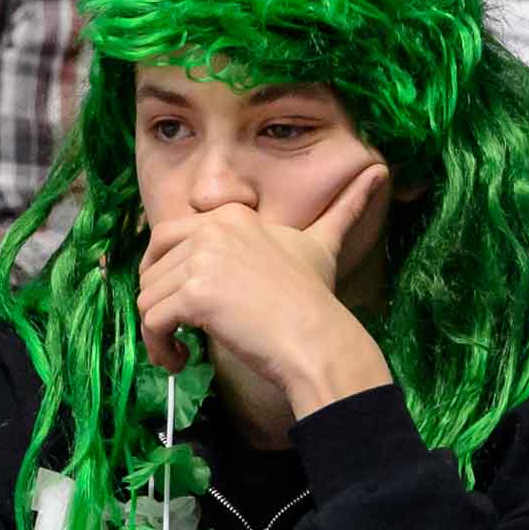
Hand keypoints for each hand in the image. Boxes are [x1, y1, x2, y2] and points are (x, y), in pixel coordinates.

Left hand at [137, 164, 389, 401]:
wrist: (318, 339)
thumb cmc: (316, 299)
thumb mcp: (322, 245)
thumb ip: (344, 209)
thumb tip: (380, 171)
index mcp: (233, 216)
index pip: (169, 236)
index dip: (169, 272)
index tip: (191, 301)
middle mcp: (213, 229)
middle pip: (152, 265)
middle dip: (156, 297)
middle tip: (176, 326)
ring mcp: (202, 260)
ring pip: (148, 297)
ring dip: (158, 331)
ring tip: (182, 349)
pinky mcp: (194, 295)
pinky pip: (151, 321)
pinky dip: (156, 346)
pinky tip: (179, 358)